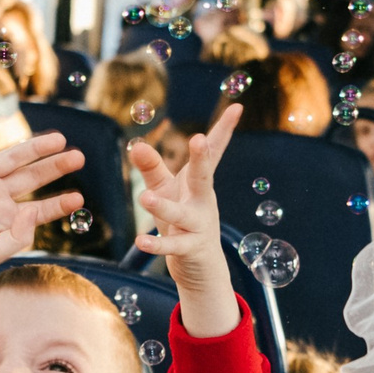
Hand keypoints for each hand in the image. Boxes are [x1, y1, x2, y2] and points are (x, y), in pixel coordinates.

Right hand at [0, 86, 84, 319]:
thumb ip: (17, 237)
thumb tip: (34, 210)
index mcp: (4, 217)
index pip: (38, 209)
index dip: (58, 204)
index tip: (78, 198)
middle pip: (31, 177)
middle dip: (54, 167)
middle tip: (78, 157)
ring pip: (10, 157)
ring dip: (33, 147)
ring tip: (59, 139)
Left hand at [129, 98, 240, 338]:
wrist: (202, 265)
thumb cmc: (183, 219)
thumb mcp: (166, 189)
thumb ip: (152, 167)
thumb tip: (136, 144)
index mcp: (199, 183)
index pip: (213, 153)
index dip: (224, 130)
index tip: (238, 107)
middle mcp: (203, 201)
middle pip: (203, 177)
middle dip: (201, 159)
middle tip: (199, 139)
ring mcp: (198, 226)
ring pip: (181, 215)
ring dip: (163, 207)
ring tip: (145, 197)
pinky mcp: (189, 249)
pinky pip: (172, 247)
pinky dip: (156, 244)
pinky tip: (140, 240)